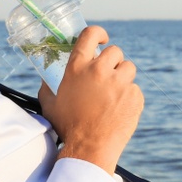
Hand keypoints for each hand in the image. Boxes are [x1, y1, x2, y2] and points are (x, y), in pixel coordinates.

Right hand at [38, 25, 142, 173]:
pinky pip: (135, 89)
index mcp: (78, 68)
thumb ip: (48, 87)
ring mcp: (119, 83)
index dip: (99, 33)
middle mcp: (99, 71)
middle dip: (113, 61)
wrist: (90, 148)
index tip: (103, 40)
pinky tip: (118, 110)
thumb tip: (46, 78)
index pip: (90, 34)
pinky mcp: (135, 96)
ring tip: (113, 94)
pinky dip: (129, 97)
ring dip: (123, 77)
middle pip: (116, 51)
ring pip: (129, 68)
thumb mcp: (50, 103)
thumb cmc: (68, 126)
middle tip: (107, 76)